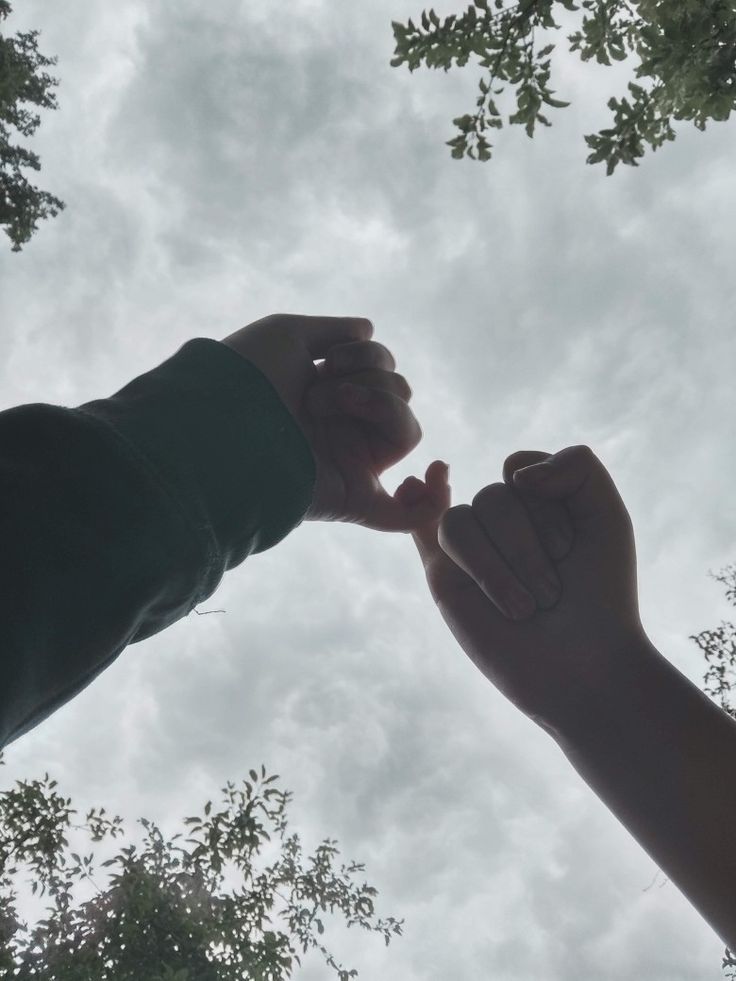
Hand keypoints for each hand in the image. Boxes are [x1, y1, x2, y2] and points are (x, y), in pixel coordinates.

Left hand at [221, 313, 440, 530]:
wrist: (216, 421)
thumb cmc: (243, 376)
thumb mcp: (287, 334)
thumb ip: (333, 331)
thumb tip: (368, 331)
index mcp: (327, 395)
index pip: (380, 372)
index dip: (372, 356)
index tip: (333, 357)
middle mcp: (340, 430)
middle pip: (400, 396)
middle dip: (370, 376)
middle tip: (320, 385)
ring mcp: (349, 465)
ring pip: (408, 432)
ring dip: (378, 404)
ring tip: (326, 403)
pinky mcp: (352, 500)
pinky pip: (403, 516)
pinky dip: (431, 502)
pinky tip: (435, 474)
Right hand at [396, 446, 647, 735]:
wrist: (584, 665)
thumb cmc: (600, 596)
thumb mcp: (607, 516)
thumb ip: (576, 465)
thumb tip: (510, 472)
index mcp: (539, 500)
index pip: (522, 470)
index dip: (546, 509)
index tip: (570, 550)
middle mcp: (503, 519)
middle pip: (494, 498)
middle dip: (525, 548)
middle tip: (552, 594)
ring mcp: (472, 547)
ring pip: (461, 522)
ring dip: (496, 568)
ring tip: (524, 608)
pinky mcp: (443, 576)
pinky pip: (420, 527)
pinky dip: (416, 503)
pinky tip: (415, 486)